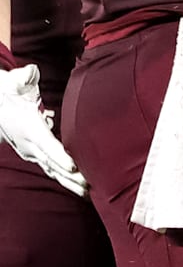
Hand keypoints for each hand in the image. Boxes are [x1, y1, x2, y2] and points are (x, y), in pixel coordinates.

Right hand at [0, 65, 87, 195]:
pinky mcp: (35, 152)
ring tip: (88, 193)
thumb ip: (23, 78)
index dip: (61, 158)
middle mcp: (30, 145)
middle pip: (53, 165)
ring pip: (53, 170)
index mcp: (29, 130)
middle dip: (71, 177)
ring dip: (69, 182)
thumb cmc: (8, 92)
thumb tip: (29, 73)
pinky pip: (52, 168)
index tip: (75, 168)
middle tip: (90, 188)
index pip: (47, 146)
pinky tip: (78, 186)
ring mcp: (32, 151)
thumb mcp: (14, 82)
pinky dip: (64, 177)